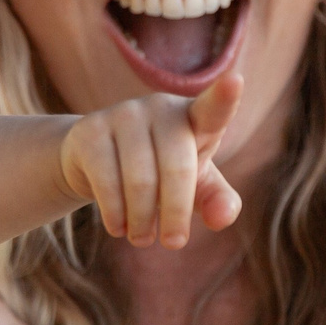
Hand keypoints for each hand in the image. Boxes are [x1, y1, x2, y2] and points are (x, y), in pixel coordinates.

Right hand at [58, 75, 242, 248]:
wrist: (95, 160)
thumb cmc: (160, 171)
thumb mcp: (196, 186)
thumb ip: (218, 199)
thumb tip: (222, 218)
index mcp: (193, 118)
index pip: (212, 109)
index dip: (224, 97)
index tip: (235, 82)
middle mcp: (160, 108)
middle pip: (177, 168)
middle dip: (176, 213)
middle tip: (173, 242)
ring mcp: (123, 115)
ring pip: (140, 181)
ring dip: (143, 222)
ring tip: (143, 238)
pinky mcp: (90, 131)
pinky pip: (107, 183)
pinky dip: (116, 215)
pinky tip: (119, 226)